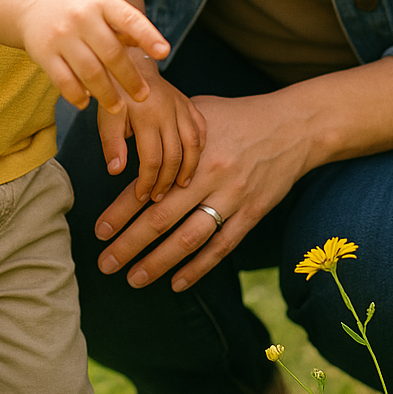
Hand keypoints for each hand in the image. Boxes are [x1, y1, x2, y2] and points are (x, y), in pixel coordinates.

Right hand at [20, 0, 168, 112]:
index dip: (148, 36)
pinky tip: (87, 102)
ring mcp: (61, 36)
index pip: (129, 18)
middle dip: (130, 78)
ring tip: (119, 107)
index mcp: (102, 3)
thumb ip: (128, 27)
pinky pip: (64, 81)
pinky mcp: (43, 54)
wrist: (34, 8)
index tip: (164, 52)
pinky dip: (77, 95)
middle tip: (143, 96)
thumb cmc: (81, 13)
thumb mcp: (104, 9)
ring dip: (107, 94)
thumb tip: (157, 48)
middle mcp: (81, 17)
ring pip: (89, 72)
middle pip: (111, 53)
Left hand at [93, 91, 315, 292]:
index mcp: (192, 151)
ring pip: (189, 239)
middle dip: (129, 244)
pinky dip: (198, 268)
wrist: (293, 126)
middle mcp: (211, 176)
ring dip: (158, 263)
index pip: (147, 186)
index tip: (99, 231)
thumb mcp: (198, 111)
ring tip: (133, 278)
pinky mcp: (252, 214)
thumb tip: (127, 136)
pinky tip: (176, 282)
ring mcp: (234, 198)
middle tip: (105, 263)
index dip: (120, 211)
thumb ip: (166, 129)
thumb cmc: (238, 116)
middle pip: (162, 218)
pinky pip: (221, 246)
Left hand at [96, 70, 206, 202]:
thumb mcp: (107, 118)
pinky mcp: (189, 104)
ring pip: (193, 144)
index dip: (148, 182)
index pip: (151, 159)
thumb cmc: (116, 94)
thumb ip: (112, 144)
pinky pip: (201, 128)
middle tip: (159, 196)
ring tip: (181, 185)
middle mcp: (168, 112)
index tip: (142, 196)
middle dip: (167, 180)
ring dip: (189, 168)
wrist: (132, 64)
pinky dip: (200, 147)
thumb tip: (116, 171)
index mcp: (146, 116)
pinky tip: (195, 161)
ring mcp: (181, 107)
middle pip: (175, 155)